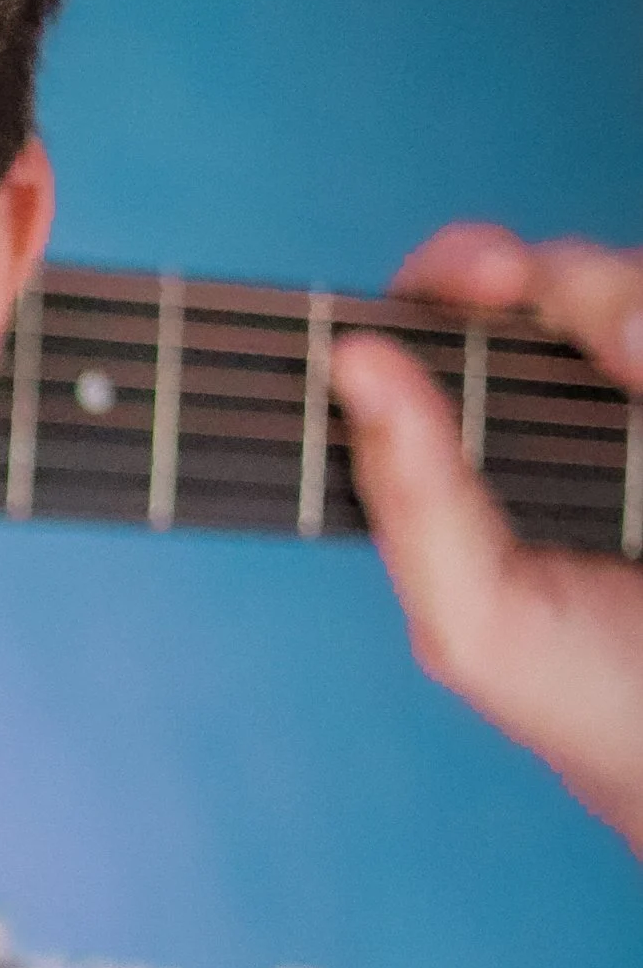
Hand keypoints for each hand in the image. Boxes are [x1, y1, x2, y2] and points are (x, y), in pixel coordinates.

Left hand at [333, 224, 642, 855]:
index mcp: (474, 439)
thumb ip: (411, 500)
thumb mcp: (476, 620)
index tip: (493, 274)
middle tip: (619, 346)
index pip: (447, 313)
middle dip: (576, 286)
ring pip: (630, 288)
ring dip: (633, 312)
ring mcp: (629, 399)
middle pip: (554, 277)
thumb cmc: (579, 694)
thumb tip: (353, 362)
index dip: (458, 273)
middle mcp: (564, 399)